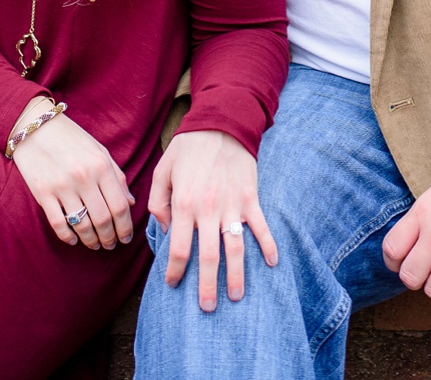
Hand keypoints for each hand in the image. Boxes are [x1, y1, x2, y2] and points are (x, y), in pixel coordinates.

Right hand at [10, 99, 135, 252]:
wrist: (36, 127)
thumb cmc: (73, 139)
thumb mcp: (101, 152)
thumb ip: (117, 177)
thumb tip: (130, 203)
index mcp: (102, 166)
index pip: (120, 205)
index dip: (125, 226)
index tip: (126, 238)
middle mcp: (84, 178)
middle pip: (103, 218)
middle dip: (110, 237)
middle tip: (111, 245)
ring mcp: (62, 187)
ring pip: (82, 224)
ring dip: (91, 240)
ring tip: (96, 245)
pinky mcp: (42, 193)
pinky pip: (58, 222)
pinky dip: (68, 236)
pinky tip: (74, 240)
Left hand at [149, 128, 278, 310]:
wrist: (222, 122)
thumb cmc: (188, 148)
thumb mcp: (162, 172)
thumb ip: (158, 202)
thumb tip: (165, 227)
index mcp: (183, 205)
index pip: (177, 249)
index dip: (174, 271)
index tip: (173, 284)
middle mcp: (208, 210)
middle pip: (208, 257)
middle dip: (207, 286)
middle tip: (206, 308)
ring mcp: (232, 206)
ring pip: (235, 248)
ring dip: (237, 275)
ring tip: (237, 296)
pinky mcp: (250, 198)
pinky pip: (261, 226)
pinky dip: (269, 245)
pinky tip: (273, 263)